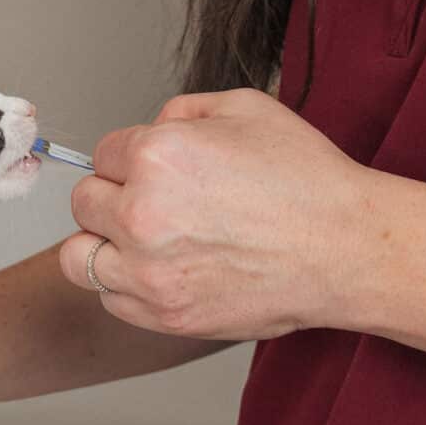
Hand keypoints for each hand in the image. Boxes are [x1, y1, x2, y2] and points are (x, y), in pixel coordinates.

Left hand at [57, 89, 375, 340]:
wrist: (346, 249)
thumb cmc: (307, 181)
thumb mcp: (246, 109)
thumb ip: (182, 111)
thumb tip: (150, 129)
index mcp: (157, 156)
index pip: (103, 153)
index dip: (131, 158)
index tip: (156, 170)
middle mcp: (142, 214)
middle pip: (84, 203)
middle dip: (114, 197)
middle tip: (155, 203)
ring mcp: (150, 271)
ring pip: (79, 257)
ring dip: (105, 245)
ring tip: (144, 241)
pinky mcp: (165, 315)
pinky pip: (110, 299)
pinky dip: (126, 286)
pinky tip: (162, 270)